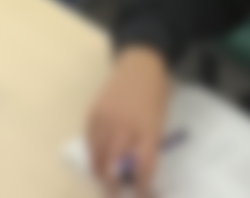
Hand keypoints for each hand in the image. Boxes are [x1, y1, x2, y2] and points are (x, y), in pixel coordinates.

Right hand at [86, 46, 170, 195]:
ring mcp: (106, 118)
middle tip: (116, 193)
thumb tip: (137, 170)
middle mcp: (125, 124)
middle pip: (114, 164)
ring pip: (97, 155)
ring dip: (100, 173)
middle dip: (113, 184)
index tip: (140, 194)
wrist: (140, 63)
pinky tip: (97, 161)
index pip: (143, 164)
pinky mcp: (93, 112)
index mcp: (148, 127)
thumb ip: (149, 145)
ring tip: (105, 182)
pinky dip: (93, 154)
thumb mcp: (160, 121)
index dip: (141, 185)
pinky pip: (89, 141)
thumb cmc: (156, 93)